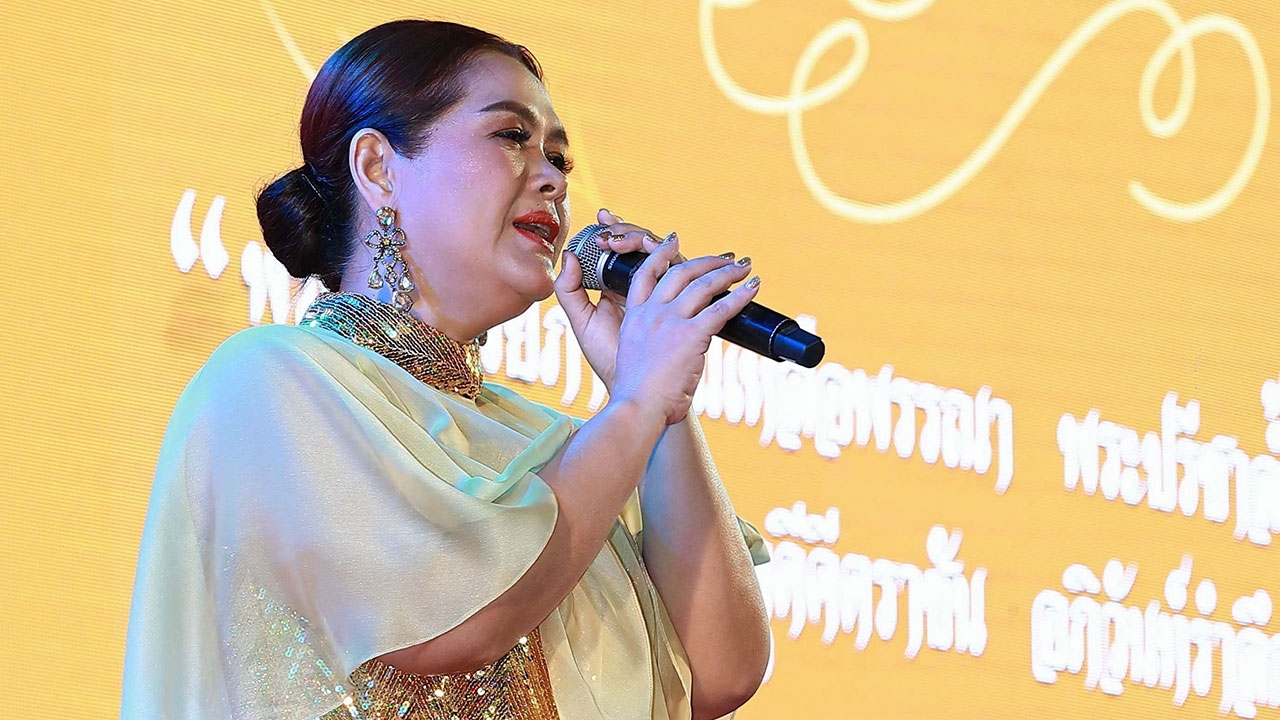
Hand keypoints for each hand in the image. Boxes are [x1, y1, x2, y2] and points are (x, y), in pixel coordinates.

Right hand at [554, 209, 759, 425]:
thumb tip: (677, 344)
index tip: (675, 241)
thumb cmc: (638, 394)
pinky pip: (721, 308)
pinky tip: (754, 288)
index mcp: (634, 317)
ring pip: (703, 285)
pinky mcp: (690, 335)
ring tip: (744, 267)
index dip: (661, 254)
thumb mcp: (633, 356)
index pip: (646, 274)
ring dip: (728, 272)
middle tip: (725, 258)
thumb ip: (652, 341)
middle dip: (706, 261)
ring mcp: (670, 322)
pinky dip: (740, 296)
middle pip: (680, 272)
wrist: (637, 407)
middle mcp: (651, 313)